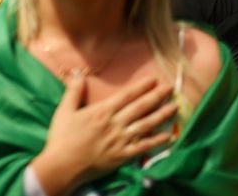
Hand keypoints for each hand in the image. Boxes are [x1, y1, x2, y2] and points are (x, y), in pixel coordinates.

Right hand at [36, 76, 176, 187]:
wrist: (63, 165)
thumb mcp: (64, 110)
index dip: (141, 87)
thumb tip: (78, 73)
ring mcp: (121, 140)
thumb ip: (74, 91)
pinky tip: (169, 135)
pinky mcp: (123, 156)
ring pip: (146, 125)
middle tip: (170, 88)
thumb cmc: (62, 137)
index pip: (126, 96)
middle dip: (156, 96)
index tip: (153, 80)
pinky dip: (157, 141)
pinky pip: (144, 147)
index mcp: (102, 111)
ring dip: (162, 115)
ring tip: (175, 107)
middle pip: (140, 107)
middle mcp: (115, 124)